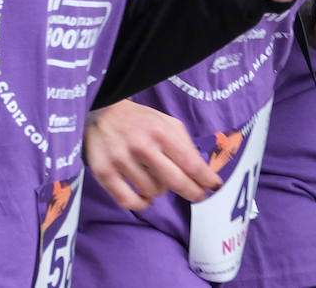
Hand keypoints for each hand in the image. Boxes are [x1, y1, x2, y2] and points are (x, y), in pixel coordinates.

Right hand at [84, 100, 220, 209]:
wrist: (102, 112)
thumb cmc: (140, 121)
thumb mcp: (166, 122)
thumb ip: (185, 144)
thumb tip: (203, 172)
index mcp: (160, 131)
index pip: (190, 163)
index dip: (205, 179)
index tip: (214, 187)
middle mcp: (142, 146)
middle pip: (176, 181)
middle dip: (193, 192)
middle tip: (198, 195)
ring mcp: (122, 160)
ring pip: (153, 192)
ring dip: (160, 191)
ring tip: (156, 180)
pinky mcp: (105, 173)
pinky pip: (129, 201)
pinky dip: (141, 204)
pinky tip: (144, 197)